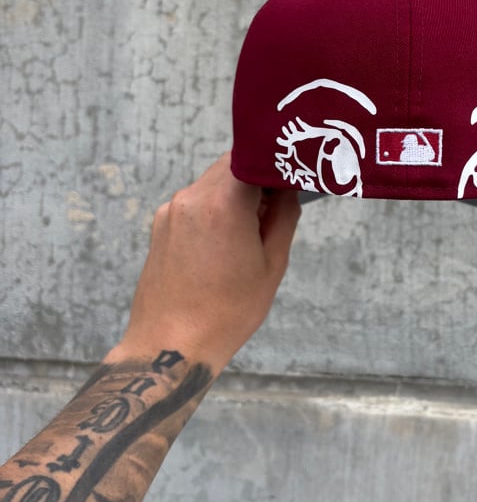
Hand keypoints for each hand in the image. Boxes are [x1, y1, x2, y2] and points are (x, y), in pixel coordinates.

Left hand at [120, 153, 300, 369]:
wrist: (171, 344)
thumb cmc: (226, 311)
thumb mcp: (272, 265)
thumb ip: (284, 217)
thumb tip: (287, 190)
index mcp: (224, 203)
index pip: (253, 157)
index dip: (274, 164)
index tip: (291, 178)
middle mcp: (192, 198)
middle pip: (231, 167)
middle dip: (255, 179)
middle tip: (276, 207)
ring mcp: (171, 211)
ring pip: (212, 185)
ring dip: (234, 196)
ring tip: (249, 233)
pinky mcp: (160, 225)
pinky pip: (194, 204)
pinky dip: (214, 212)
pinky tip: (223, 245)